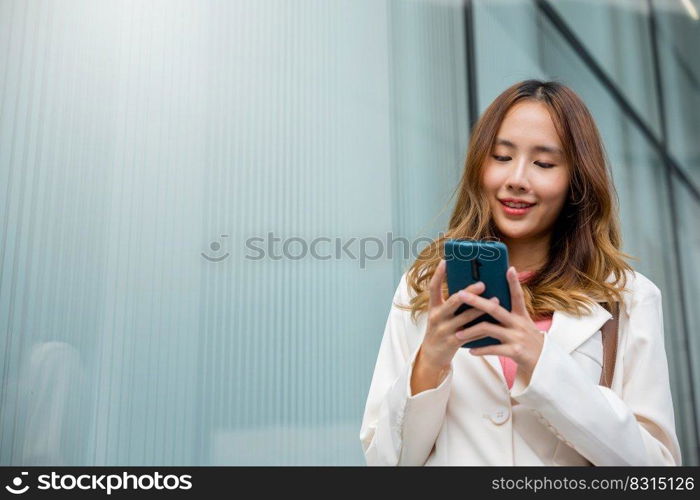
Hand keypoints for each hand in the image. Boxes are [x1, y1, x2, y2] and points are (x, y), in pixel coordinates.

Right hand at [418, 259, 499, 370]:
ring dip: (482, 308)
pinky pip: (471, 333)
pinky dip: (484, 327)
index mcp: (433, 307)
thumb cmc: (441, 330)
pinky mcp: (452, 342)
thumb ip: (451, 303)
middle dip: (469, 292)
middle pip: (453, 301)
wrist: (432, 355)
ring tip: (497, 301)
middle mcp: (437, 317)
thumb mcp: (440, 315)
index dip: (438, 274)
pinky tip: (495, 322)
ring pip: (465, 317)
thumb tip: (470, 287)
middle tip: (483, 284)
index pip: (433, 288)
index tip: (445, 261)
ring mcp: (444, 330)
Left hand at [455, 266, 544, 384]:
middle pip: (495, 309)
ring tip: (457, 334)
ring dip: (470, 331)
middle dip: (476, 301)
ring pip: (489, 329)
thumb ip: (508, 314)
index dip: (514, 282)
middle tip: (460, 295)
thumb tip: (490, 301)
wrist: (543, 363)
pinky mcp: (515, 351)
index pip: (517, 295)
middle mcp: (519, 323)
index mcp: (521, 315)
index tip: (509, 268)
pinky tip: (470, 350)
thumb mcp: (522, 324)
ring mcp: (517, 337)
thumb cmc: (526, 340)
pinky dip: (480, 350)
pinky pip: (493, 349)